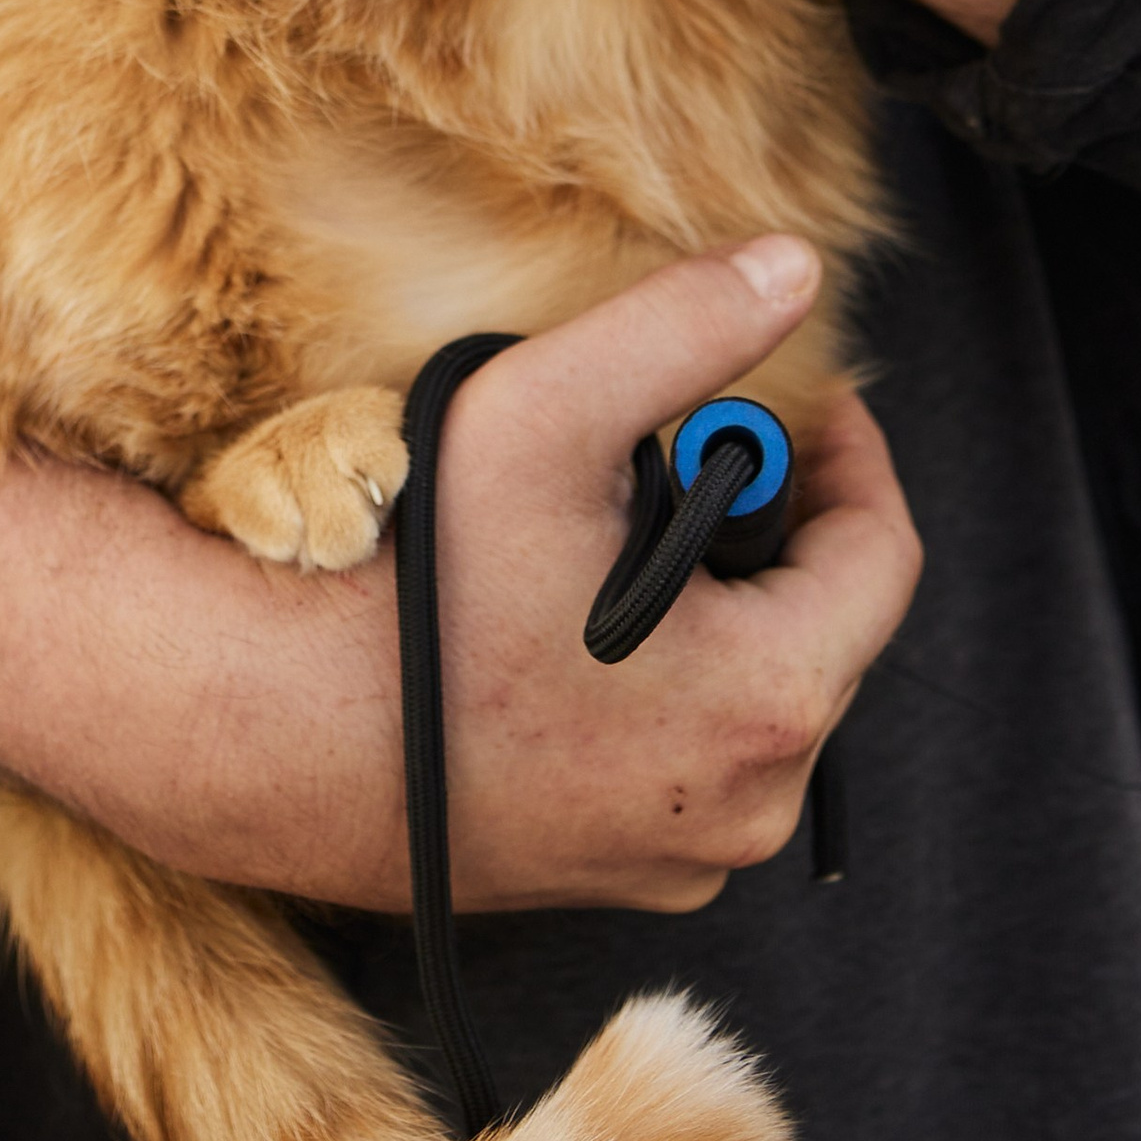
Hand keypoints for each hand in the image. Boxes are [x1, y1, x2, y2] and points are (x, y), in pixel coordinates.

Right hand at [0, 235, 919, 911]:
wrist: (260, 729)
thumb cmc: (411, 585)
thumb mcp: (552, 413)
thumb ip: (687, 330)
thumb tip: (795, 268)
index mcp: (768, 707)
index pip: (880, 554)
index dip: (843, 448)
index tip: (789, 387)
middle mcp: (737, 810)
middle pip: (808, 620)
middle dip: (748, 516)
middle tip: (660, 443)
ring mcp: (662, 859)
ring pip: (735, 685)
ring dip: (693, 593)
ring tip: (591, 517)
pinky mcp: (589, 871)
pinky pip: (662, 748)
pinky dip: (636, 671)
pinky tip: (544, 609)